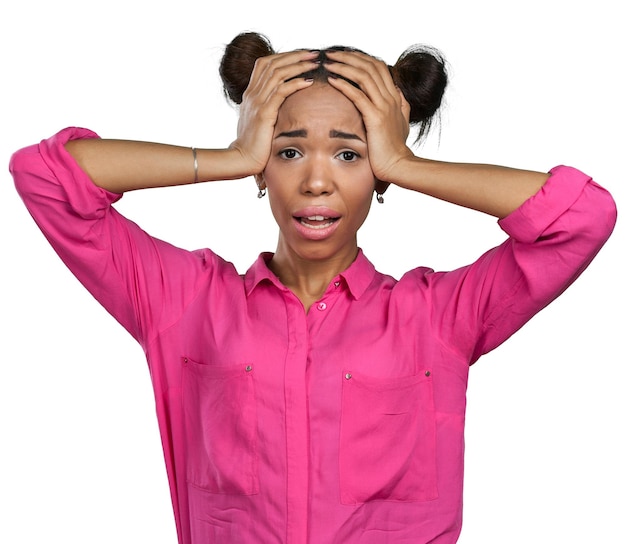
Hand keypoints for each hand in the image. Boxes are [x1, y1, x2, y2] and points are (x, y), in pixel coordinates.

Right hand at [228, 50, 317, 175]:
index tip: (302, 55)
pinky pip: (280, 91)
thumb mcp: (259, 123)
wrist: (241, 160)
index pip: (265, 64)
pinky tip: (308, 82)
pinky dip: (295, 84)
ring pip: (278, 73)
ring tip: (315, 63)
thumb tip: (281, 107)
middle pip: (273, 63)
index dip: (284, 56)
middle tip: (313, 53)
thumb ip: (267, 110)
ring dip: (298, 66)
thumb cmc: (253, 146)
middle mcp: (252, 94)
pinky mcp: (264, 114)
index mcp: (250, 94)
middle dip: (295, 56)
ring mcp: (256, 102)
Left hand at [324, 50, 413, 184]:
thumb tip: (399, 93)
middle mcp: (391, 98)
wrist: (399, 166)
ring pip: (363, 76)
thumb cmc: (395, 149)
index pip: (378, 67)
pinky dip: (344, 85)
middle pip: (369, 66)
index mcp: (395, 97)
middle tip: (329, 53)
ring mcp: (384, 107)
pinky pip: (358, 95)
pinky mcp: (375, 118)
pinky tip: (332, 80)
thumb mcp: (402, 123)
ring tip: (327, 62)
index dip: (360, 58)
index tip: (342, 56)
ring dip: (343, 66)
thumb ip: (401, 106)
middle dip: (348, 56)